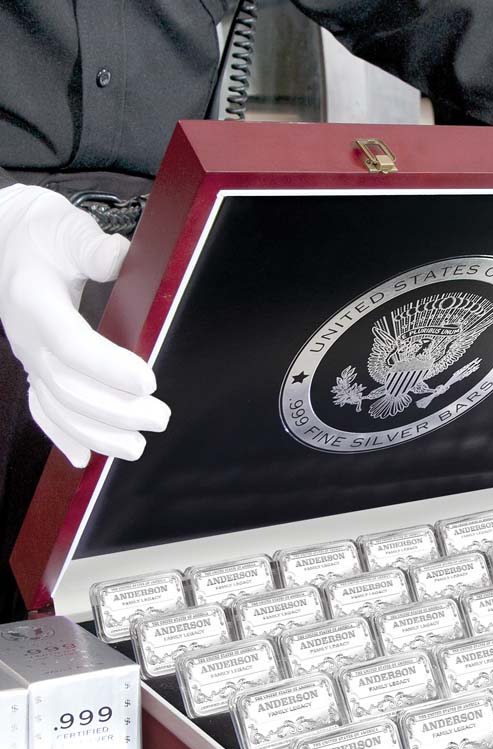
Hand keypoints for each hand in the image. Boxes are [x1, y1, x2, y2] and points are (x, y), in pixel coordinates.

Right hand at [0, 184, 168, 467]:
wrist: (5, 242)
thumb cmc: (42, 234)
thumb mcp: (65, 228)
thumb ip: (91, 247)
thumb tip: (117, 256)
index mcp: (35, 299)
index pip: (70, 343)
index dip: (108, 367)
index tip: (148, 381)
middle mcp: (27, 335)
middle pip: (67, 385)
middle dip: (115, 410)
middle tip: (159, 417)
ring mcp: (28, 356)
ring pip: (57, 406)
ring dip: (97, 433)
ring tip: (136, 447)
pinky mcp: (34, 367)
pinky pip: (42, 408)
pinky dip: (63, 435)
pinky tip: (84, 459)